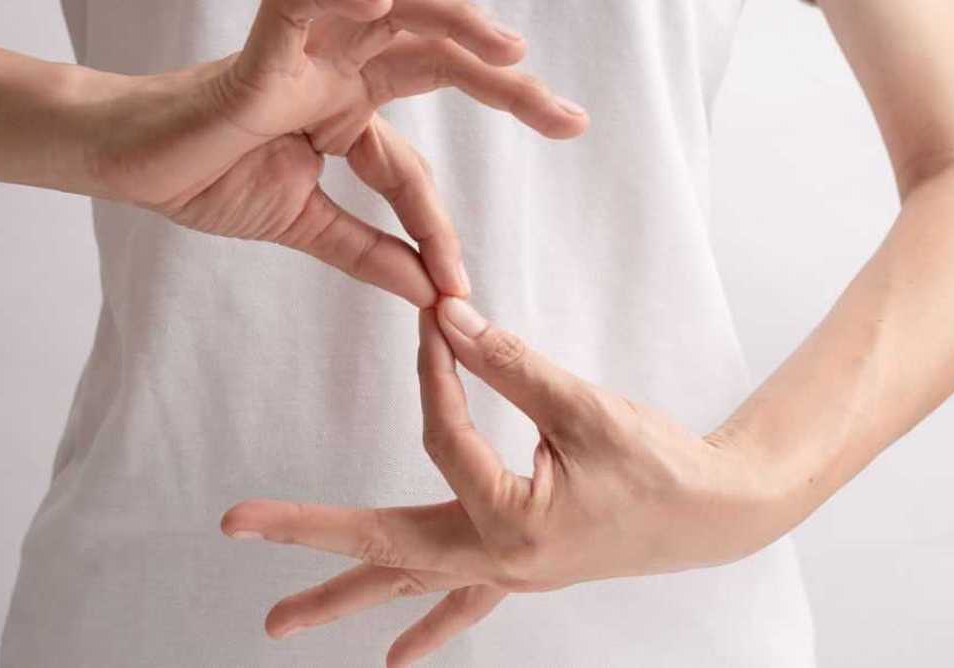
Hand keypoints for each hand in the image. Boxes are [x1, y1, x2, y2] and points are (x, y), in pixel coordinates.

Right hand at [77, 0, 587, 305]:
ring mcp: (304, 53)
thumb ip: (369, 251)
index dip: (438, 224)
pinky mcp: (258, 47)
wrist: (134, 167)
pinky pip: (301, 4)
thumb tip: (431, 291)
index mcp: (349, 112)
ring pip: (391, 14)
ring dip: (452, 24)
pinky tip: (379, 2)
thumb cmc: (210, 178)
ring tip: (510, 48)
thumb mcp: (307, 225)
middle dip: (506, 84)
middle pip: (438, 61)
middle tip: (568, 118)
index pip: (416, 164)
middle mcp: (340, 72)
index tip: (458, 285)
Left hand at [221, 298, 787, 665]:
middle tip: (237, 525)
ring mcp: (504, 573)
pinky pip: (458, 605)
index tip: (432, 319)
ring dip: (343, 598)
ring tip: (279, 624)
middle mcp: (497, 558)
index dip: (435, 372)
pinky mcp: (518, 571)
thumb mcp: (585, 409)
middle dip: (308, 537)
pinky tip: (395, 656)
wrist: (716, 513)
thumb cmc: (659, 464)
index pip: (444, 434)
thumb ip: (510, 365)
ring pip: (408, 586)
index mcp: (511, 520)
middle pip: (383, 546)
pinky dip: (424, 625)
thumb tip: (445, 320)